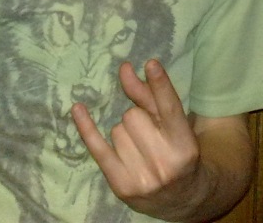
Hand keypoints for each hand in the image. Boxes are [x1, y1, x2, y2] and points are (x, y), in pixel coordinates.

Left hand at [71, 59, 205, 219]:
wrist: (181, 200)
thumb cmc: (175, 154)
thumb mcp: (172, 127)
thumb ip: (149, 97)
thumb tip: (125, 68)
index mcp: (185, 145)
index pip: (171, 109)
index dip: (161, 85)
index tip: (151, 63)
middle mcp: (165, 163)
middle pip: (134, 116)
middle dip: (138, 120)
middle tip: (149, 136)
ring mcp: (143, 177)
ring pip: (117, 130)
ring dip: (124, 134)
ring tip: (140, 151)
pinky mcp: (121, 186)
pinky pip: (98, 148)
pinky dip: (86, 127)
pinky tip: (77, 109)